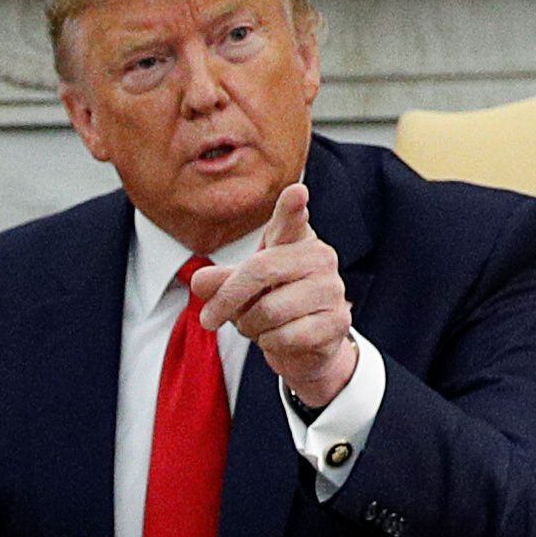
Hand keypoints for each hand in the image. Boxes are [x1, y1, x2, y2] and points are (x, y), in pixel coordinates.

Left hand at [187, 183, 357, 414]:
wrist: (307, 344)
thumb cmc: (273, 303)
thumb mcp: (242, 288)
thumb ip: (221, 281)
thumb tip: (198, 281)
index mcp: (295, 240)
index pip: (292, 220)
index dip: (292, 208)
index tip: (296, 192)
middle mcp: (319, 258)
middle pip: (260, 271)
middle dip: (226, 299)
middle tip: (208, 318)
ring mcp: (332, 289)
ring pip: (269, 311)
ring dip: (250, 326)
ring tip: (256, 325)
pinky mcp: (337, 322)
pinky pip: (285, 336)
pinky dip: (269, 343)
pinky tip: (276, 338)